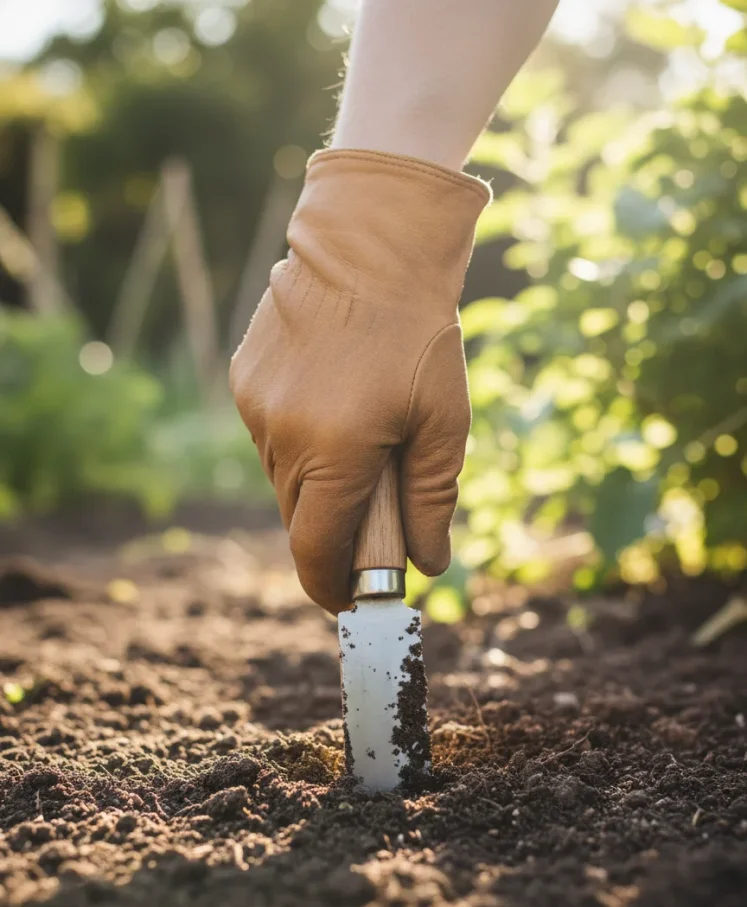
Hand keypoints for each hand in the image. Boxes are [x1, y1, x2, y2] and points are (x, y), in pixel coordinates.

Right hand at [230, 150, 489, 612]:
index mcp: (336, 452)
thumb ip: (432, 500)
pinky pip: (270, 439)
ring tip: (359, 441)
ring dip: (317, 484)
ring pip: (284, 481)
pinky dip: (301, 444)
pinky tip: (333, 408)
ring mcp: (256, 408)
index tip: (348, 602)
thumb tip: (428, 564)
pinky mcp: (244, 382)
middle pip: (300, 519)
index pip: (317, 550)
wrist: (370, 244)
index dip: (331, 587)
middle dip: (333, 532)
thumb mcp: (444, 421)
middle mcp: (284, 437)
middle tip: (373, 516)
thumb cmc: (420, 334)